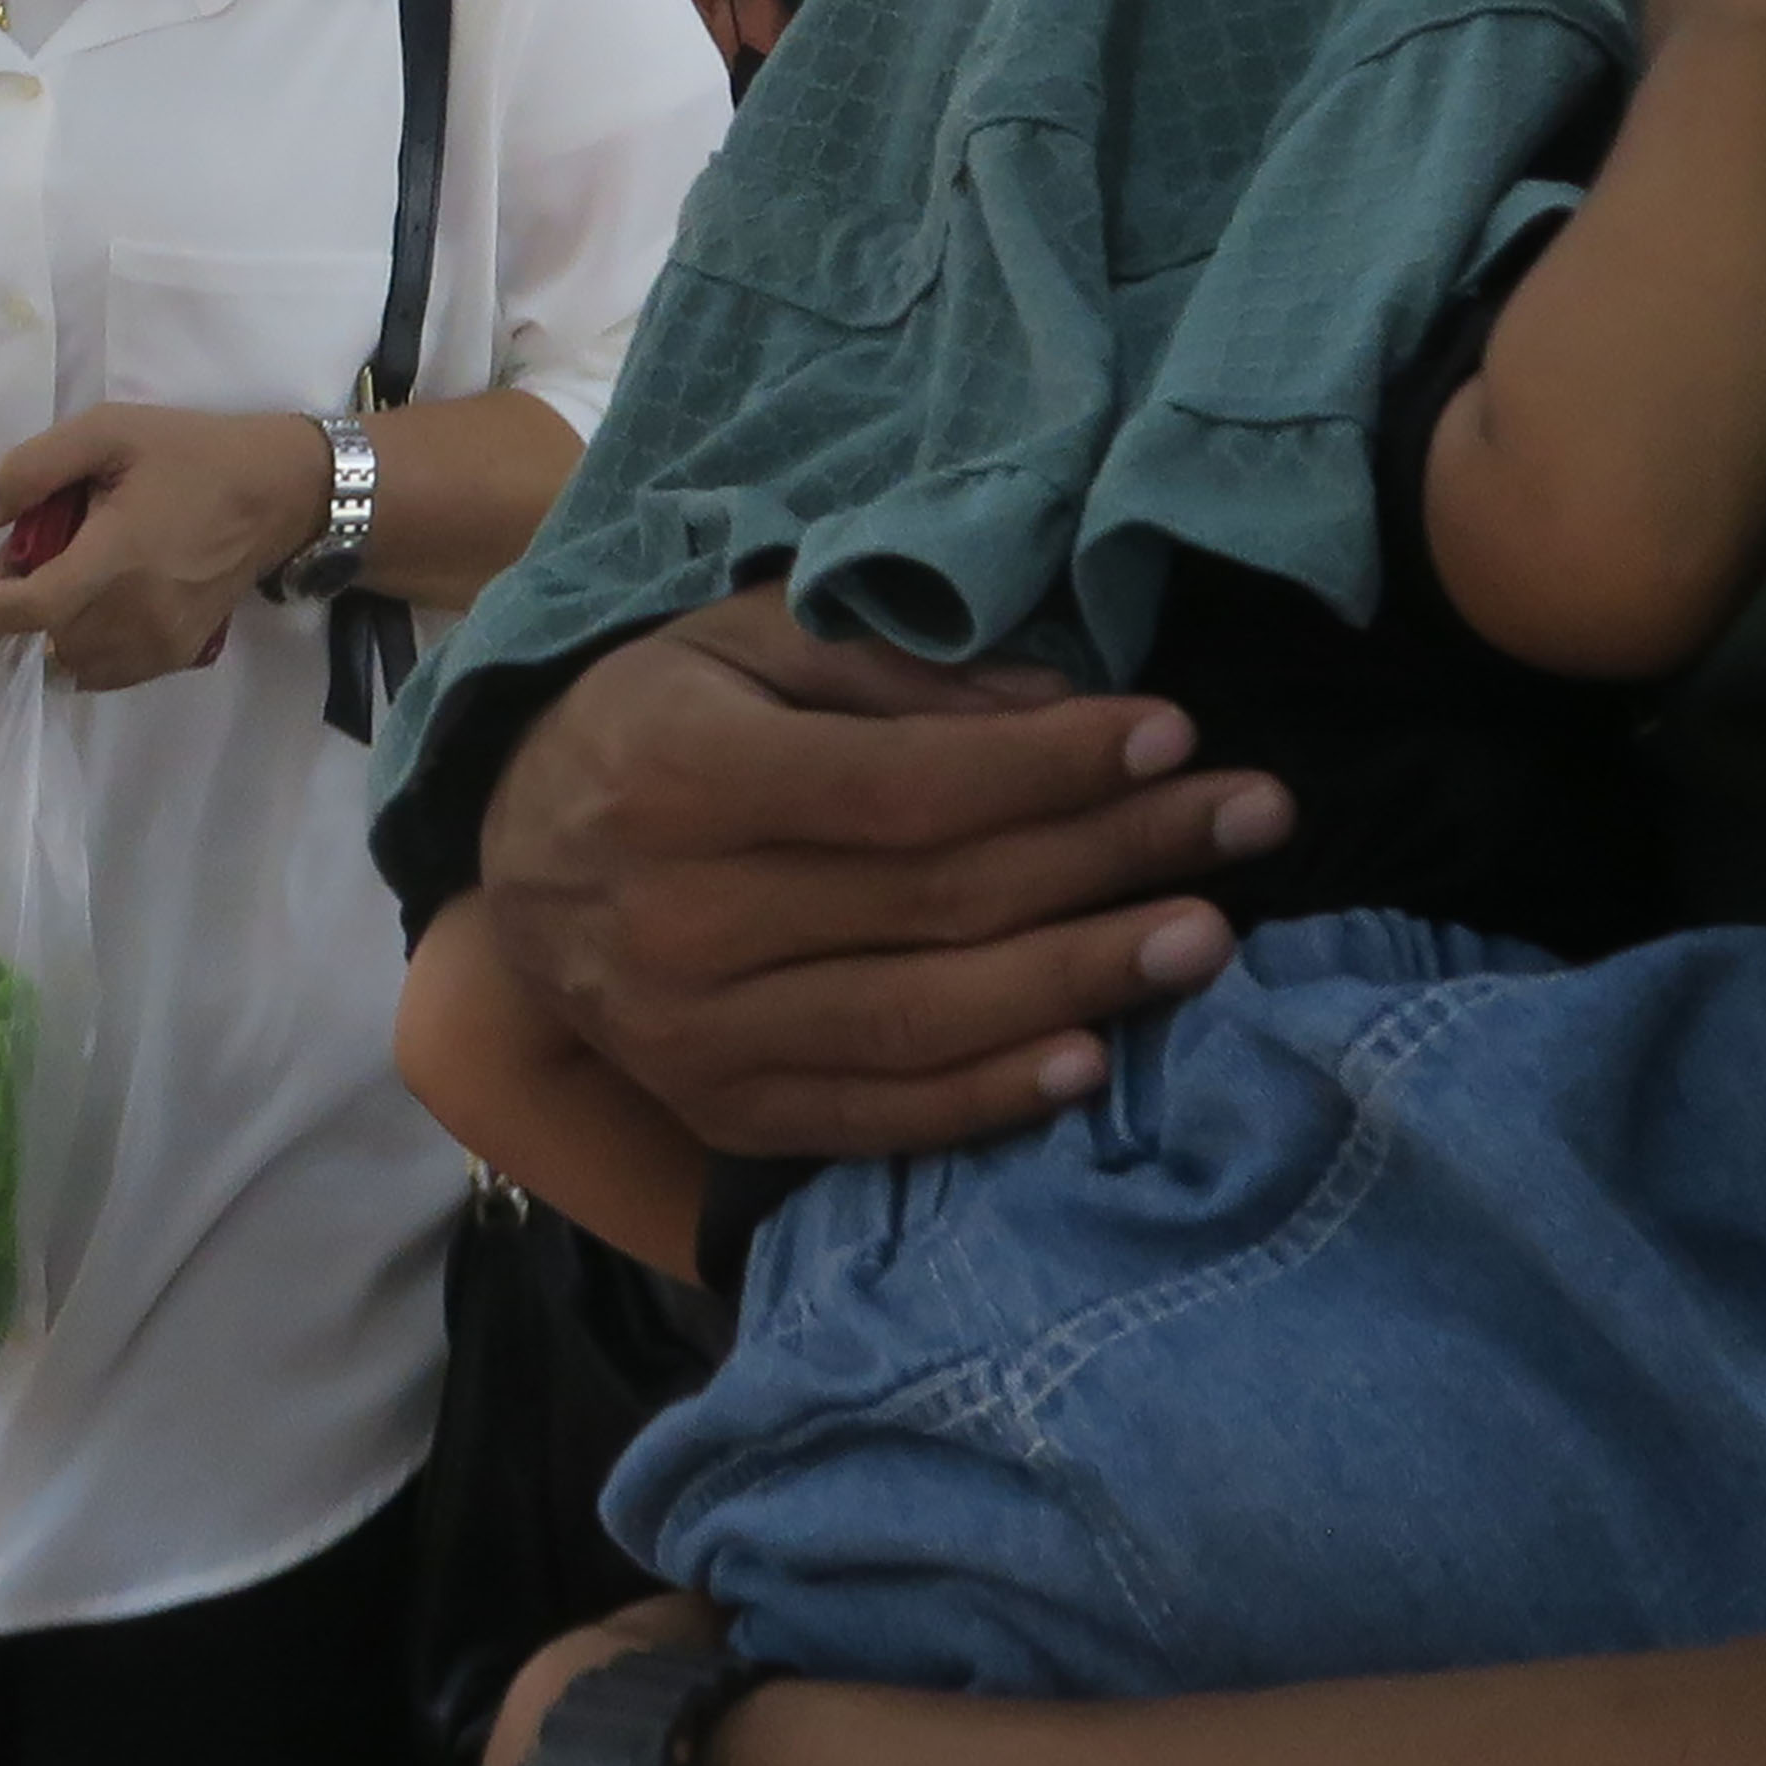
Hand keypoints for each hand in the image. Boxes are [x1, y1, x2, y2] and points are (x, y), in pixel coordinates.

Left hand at [0, 405, 323, 691]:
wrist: (280, 492)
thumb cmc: (190, 454)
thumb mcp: (109, 432)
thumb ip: (33, 469)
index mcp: (115, 559)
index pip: (26, 608)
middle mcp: (136, 615)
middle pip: (41, 639)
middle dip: (12, 608)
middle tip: (20, 557)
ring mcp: (159, 644)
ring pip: (70, 662)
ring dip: (47, 632)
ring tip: (63, 576)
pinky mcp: (177, 655)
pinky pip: (105, 671)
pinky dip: (80, 649)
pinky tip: (91, 603)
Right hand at [474, 584, 1294, 1159]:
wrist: (514, 861)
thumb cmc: (651, 724)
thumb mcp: (740, 646)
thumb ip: (887, 668)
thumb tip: (1061, 705)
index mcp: (676, 777)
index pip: (907, 789)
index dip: (1052, 766)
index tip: (1174, 731)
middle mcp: (677, 916)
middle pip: (938, 900)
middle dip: (1114, 855)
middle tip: (1251, 818)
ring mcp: (691, 1033)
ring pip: (923, 1019)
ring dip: (1084, 980)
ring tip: (1210, 936)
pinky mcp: (715, 1110)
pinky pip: (875, 1118)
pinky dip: (990, 1098)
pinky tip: (1093, 1061)